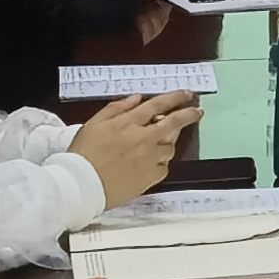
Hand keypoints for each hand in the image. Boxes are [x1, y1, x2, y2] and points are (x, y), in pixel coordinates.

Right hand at [72, 89, 200, 199]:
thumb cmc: (83, 153)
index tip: (187, 94)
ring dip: (169, 141)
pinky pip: (163, 167)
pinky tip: (153, 162)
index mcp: (129, 123)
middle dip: (188, 115)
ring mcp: (149, 159)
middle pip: (173, 124)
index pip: (158, 105)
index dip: (175, 98)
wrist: (81, 184)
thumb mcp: (94, 123)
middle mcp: (143, 139)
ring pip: (170, 147)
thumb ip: (116, 108)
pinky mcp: (150, 178)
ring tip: (163, 141)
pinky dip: (161, 162)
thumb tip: (137, 98)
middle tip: (197, 112)